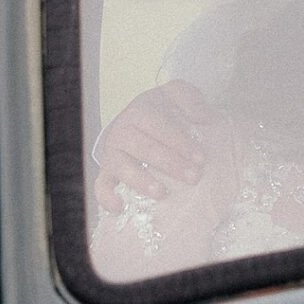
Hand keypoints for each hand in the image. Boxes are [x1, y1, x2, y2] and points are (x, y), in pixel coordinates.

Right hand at [93, 79, 217, 215]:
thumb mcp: (175, 96)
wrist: (137, 122)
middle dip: (170, 163)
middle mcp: (122, 131)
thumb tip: (202, 117)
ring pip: (121, 166)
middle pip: (144, 148)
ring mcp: (112, 153)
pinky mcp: (106, 172)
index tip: (201, 158)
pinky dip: (106, 197)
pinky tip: (119, 208)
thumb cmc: (162, 112)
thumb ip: (189, 99)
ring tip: (161, 193)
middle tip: (194, 178)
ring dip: (140, 180)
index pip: (158, 125)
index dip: (179, 141)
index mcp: (139, 112)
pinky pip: (101, 185)